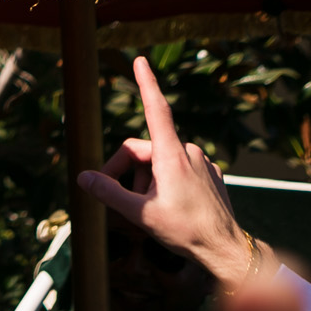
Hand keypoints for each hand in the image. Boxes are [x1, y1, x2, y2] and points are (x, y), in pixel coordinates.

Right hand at [78, 57, 264, 289]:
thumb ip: (109, 192)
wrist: (226, 249)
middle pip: (143, 149)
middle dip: (126, 171)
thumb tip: (84, 177)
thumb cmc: (186, 231)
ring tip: (147, 209)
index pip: (156, 110)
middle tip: (118, 200)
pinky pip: (178, 170)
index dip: (146, 83)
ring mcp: (202, 164)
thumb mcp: (140, 214)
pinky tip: (168, 208)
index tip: (140, 61)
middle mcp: (189, 152)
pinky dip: (164, 183)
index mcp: (172, 155)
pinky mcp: (211, 176)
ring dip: (145, 180)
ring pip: (160, 161)